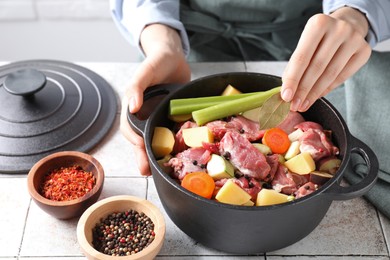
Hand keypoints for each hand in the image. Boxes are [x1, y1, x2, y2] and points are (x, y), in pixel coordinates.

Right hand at [120, 24, 190, 175]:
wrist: (174, 57)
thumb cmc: (157, 61)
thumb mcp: (146, 71)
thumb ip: (137, 86)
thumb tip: (131, 107)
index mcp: (133, 107)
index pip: (129, 128)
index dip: (134, 141)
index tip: (142, 149)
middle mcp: (144, 115)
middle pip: (139, 139)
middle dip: (142, 156)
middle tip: (147, 171)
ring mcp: (157, 118)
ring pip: (153, 140)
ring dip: (155, 155)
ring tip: (158, 170)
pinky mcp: (170, 119)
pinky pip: (170, 134)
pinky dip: (172, 145)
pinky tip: (177, 155)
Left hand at [281, 7, 371, 111]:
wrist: (347, 25)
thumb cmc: (319, 40)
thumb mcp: (304, 45)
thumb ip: (294, 66)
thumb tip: (286, 92)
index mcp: (318, 24)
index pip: (301, 57)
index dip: (293, 79)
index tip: (286, 96)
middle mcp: (338, 29)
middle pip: (317, 67)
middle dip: (303, 90)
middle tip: (294, 105)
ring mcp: (354, 39)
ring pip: (330, 74)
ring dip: (315, 93)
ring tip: (304, 104)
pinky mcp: (364, 50)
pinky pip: (343, 76)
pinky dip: (328, 89)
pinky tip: (317, 96)